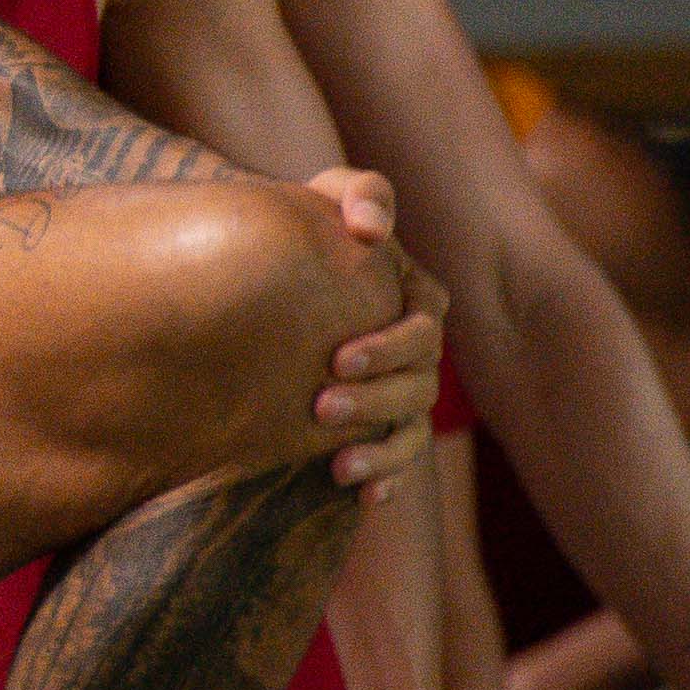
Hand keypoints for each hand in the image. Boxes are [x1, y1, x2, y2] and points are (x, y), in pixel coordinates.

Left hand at [295, 181, 449, 489]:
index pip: (423, 325)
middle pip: (417, 382)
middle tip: (322, 406)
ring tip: (339, 465)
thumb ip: (358, 195)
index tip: (339, 358)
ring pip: (410, 429)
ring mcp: (400, 391)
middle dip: (377, 398)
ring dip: (382, 449)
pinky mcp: (377, 425)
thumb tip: (371, 230)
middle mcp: (415, 350)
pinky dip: (385, 479)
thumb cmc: (306, 229)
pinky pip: (396, 461)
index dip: (391, 345)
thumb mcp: (327, 197)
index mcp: (414, 299)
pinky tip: (360, 495)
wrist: (266, 274)